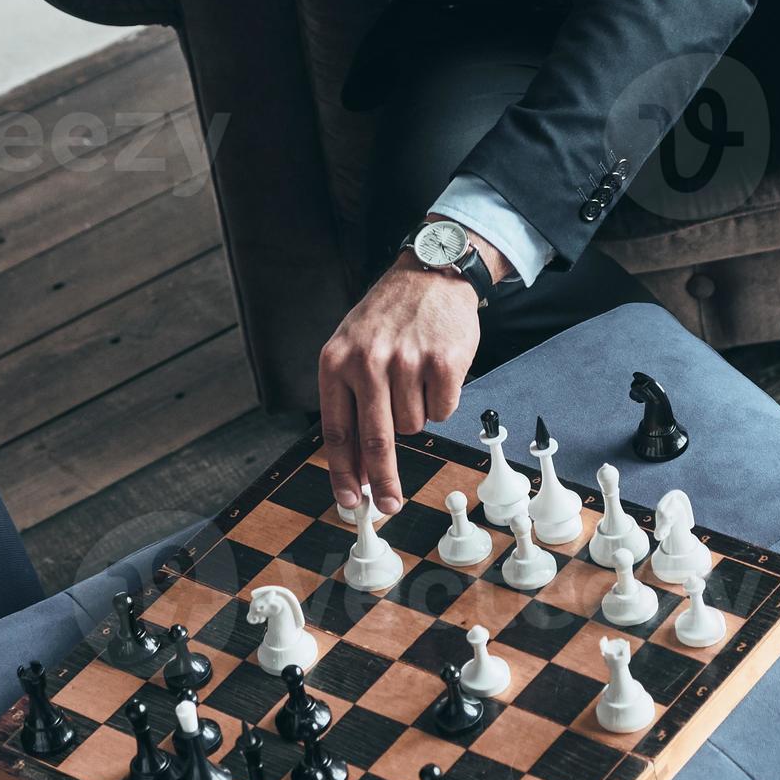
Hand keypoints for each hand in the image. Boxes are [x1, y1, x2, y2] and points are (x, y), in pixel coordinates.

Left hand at [317, 250, 486, 516]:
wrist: (430, 274)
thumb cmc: (388, 318)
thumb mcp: (353, 349)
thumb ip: (351, 404)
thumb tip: (358, 468)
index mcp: (337, 361)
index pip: (336, 431)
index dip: (343, 473)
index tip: (350, 501)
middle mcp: (368, 361)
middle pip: (375, 440)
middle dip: (384, 480)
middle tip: (390, 505)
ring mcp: (406, 361)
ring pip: (413, 425)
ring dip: (416, 412)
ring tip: (414, 377)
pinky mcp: (443, 361)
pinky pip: (443, 411)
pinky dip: (441, 400)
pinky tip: (435, 372)